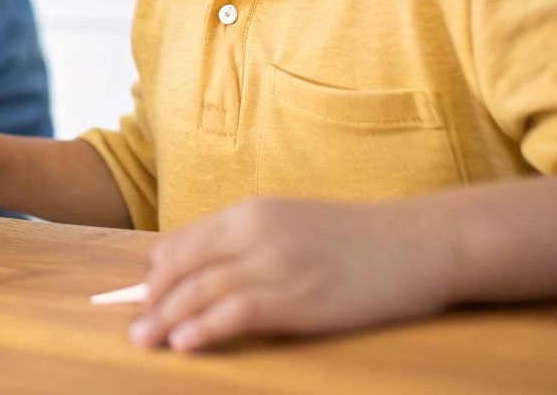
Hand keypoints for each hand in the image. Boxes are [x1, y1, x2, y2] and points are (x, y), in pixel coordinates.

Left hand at [129, 198, 455, 351]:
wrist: (421, 242)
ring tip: (147, 341)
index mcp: (249, 212)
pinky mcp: (300, 298)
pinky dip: (205, 328)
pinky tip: (187, 343)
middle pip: (182, 268)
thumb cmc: (357, 238)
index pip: (182, 243)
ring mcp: (277, 265)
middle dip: (153, 301)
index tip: (144, 298)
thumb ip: (248, 242)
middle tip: (135, 329)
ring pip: (202, 292)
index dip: (156, 275)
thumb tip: (202, 272)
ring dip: (168, 320)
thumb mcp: (291, 224)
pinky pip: (236, 312)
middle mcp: (255, 233)